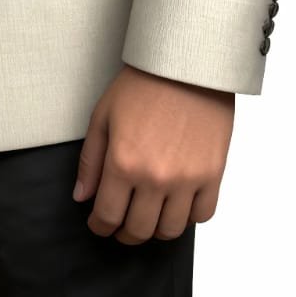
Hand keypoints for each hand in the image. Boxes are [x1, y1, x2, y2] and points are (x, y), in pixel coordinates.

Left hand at [72, 62, 233, 242]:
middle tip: (121, 226)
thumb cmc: (142, 84)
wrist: (186, 63)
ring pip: (170, 230)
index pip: (108, 216)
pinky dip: (188, 217)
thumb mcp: (103, 116)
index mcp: (123, 163)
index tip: (99, 224)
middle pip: (138, 230)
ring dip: (155, 229)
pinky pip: (202, 215)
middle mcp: (155, 177)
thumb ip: (90, 161)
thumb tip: (82, 198)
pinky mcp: (213, 174)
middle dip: (124, 233)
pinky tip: (177, 204)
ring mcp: (187, 179)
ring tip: (149, 216)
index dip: (100, 226)